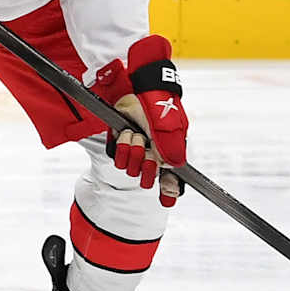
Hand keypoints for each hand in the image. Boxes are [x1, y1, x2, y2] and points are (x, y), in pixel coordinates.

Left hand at [92, 35, 187, 205]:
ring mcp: (135, 146)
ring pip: (128, 167)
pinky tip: (126, 134)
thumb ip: (171, 152)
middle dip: (145, 167)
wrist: (138, 89)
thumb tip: (174, 170)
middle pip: (145, 176)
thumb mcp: (169, 131)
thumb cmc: (158, 108)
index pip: (170, 178)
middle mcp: (152, 152)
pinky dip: (121, 146)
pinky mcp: (118, 140)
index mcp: (168, 151)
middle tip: (148, 154)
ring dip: (132, 152)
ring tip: (136, 136)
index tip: (166, 201)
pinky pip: (115, 155)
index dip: (168, 191)